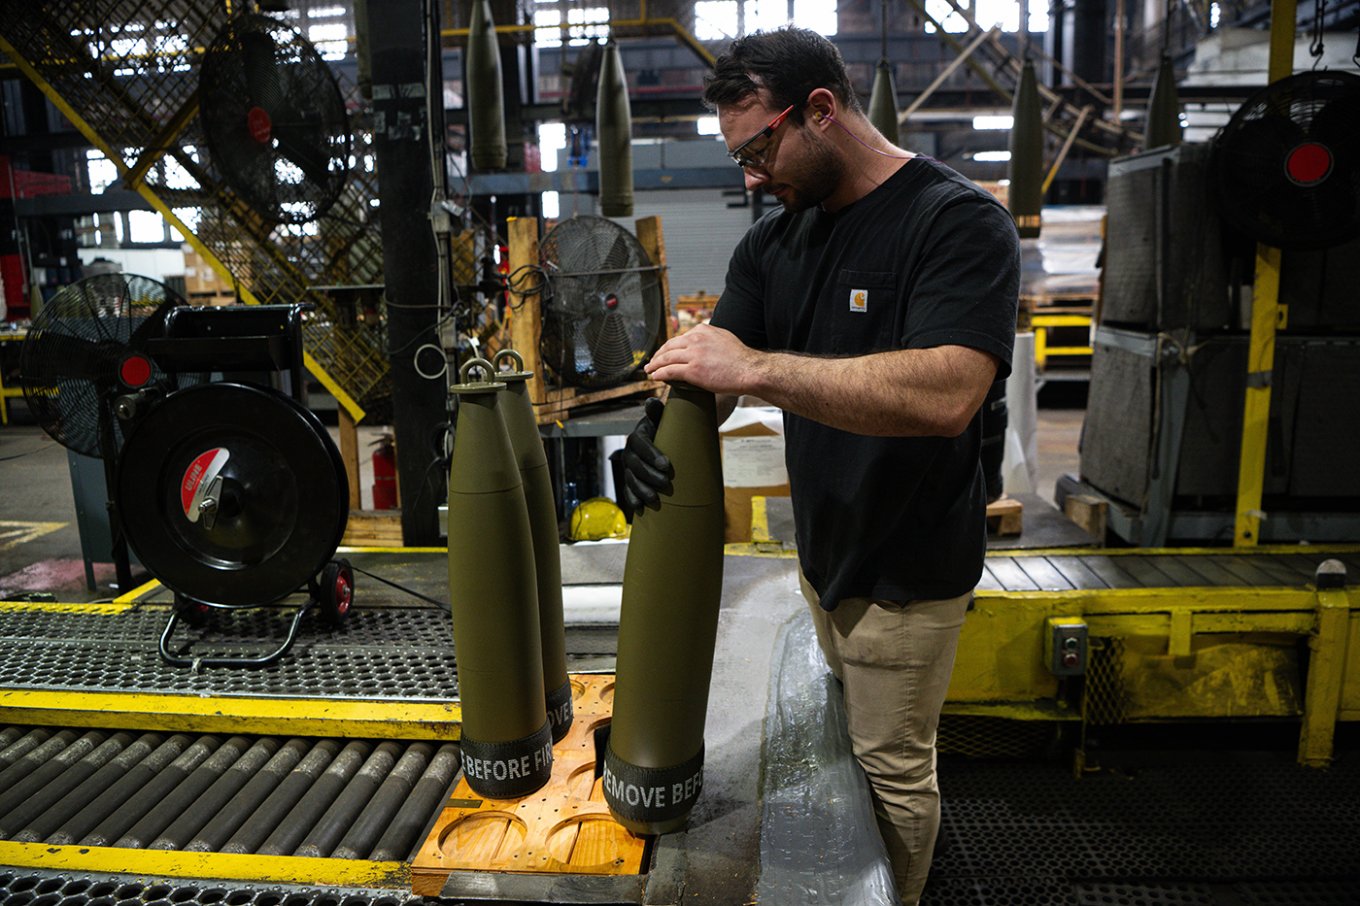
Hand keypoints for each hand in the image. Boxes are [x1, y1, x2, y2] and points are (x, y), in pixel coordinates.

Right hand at [621, 397, 670, 513]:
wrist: (664, 438)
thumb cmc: (666, 428)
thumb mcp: (664, 419)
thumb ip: (657, 411)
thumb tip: (651, 402)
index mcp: (638, 435)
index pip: (641, 444)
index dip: (652, 454)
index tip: (667, 465)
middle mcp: (630, 451)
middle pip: (635, 465)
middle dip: (649, 475)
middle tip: (666, 483)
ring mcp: (629, 466)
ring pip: (630, 479)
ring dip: (642, 490)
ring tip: (655, 499)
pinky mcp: (630, 479)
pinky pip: (628, 490)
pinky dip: (633, 499)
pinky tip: (640, 508)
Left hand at [644, 324, 756, 394]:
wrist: (750, 370)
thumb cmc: (741, 359)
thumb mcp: (724, 338)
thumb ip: (710, 338)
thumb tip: (702, 343)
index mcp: (702, 330)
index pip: (680, 338)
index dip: (669, 347)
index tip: (665, 353)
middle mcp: (696, 339)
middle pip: (669, 346)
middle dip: (658, 355)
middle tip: (652, 362)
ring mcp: (693, 354)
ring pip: (666, 358)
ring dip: (655, 365)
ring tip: (650, 370)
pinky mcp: (693, 370)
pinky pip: (670, 371)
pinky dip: (659, 373)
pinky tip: (655, 376)